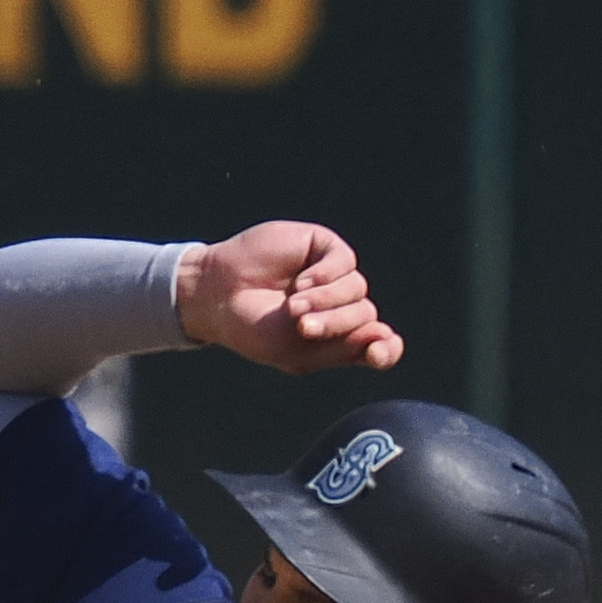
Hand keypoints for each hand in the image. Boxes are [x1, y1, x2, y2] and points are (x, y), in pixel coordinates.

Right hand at [177, 221, 404, 375]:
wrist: (216, 295)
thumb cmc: (251, 328)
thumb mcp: (294, 352)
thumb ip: (339, 349)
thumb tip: (383, 333)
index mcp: (337, 340)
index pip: (380, 346)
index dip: (385, 349)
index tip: (376, 351)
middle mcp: (341, 308)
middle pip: (366, 316)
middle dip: (337, 324)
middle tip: (301, 327)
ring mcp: (335, 278)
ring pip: (357, 290)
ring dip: (326, 301)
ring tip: (292, 306)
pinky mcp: (325, 249)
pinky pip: (344, 263)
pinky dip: (325, 276)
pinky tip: (300, 283)